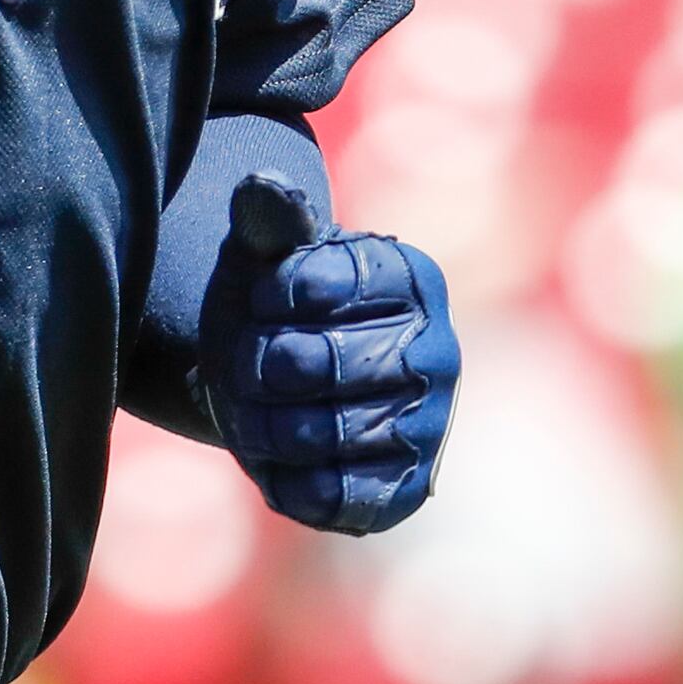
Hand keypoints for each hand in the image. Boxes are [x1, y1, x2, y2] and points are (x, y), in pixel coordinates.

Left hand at [199, 172, 457, 534]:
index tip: (262, 299)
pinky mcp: (407, 490)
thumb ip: (268, 219)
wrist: (286, 384)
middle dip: (258, 365)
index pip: (319, 285)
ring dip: (261, 425)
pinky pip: (336, 496)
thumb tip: (263, 187)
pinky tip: (278, 457)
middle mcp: (437, 352)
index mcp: (411, 278)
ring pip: (320, 434)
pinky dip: (287, 480)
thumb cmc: (277, 307)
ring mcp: (429, 426)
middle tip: (245, 363)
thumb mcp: (265, 254)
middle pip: (317, 365)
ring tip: (253, 408)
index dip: (269, 296)